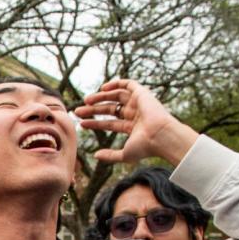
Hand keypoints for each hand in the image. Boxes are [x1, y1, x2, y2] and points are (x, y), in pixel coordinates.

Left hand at [75, 79, 198, 165]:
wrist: (160, 136)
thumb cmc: (145, 147)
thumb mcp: (124, 154)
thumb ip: (110, 156)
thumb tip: (95, 155)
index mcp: (132, 128)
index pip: (110, 124)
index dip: (95, 123)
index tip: (81, 123)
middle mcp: (135, 114)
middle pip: (110, 110)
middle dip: (93, 110)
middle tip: (78, 111)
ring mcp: (139, 104)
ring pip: (116, 97)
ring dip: (100, 97)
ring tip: (86, 100)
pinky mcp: (142, 94)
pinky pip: (128, 84)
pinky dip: (116, 83)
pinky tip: (102, 88)